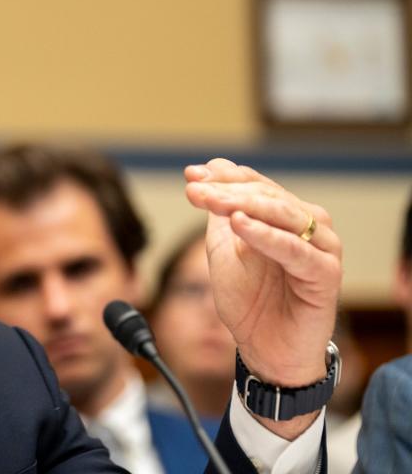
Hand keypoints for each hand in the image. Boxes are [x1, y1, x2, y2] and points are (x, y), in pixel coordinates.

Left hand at [185, 159, 341, 437]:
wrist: (264, 349)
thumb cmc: (249, 301)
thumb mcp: (224, 248)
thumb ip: (220, 211)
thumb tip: (211, 166)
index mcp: (285, 215)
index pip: (255, 184)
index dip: (223, 177)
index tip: (190, 175)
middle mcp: (309, 225)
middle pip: (267, 196)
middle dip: (227, 191)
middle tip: (195, 190)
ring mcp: (321, 248)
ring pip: (283, 215)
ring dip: (243, 205)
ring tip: (212, 202)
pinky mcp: (325, 275)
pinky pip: (295, 251)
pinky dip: (266, 236)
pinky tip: (239, 225)